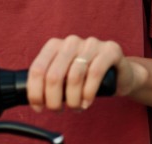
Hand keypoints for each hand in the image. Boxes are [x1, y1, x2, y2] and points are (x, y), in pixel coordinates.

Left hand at [26, 35, 140, 111]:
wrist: (119, 73)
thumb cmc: (86, 77)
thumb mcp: (64, 77)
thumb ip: (48, 82)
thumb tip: (32, 101)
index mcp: (54, 45)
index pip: (37, 69)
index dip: (35, 92)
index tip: (38, 107)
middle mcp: (71, 41)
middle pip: (54, 75)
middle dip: (53, 99)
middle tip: (58, 110)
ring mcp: (91, 44)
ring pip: (74, 76)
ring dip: (72, 99)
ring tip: (75, 108)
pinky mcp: (110, 50)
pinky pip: (95, 73)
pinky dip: (88, 92)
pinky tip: (87, 102)